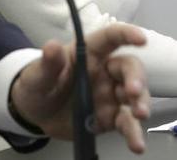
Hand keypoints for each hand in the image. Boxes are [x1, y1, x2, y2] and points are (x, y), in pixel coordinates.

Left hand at [10, 23, 150, 153]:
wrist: (35, 115)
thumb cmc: (39, 84)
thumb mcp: (37, 74)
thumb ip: (48, 63)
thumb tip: (51, 46)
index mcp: (89, 53)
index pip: (111, 38)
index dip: (127, 34)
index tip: (141, 39)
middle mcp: (105, 71)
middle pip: (129, 68)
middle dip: (136, 78)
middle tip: (133, 92)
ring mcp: (110, 95)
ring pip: (133, 95)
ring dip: (141, 103)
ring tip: (139, 114)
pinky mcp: (110, 117)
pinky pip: (125, 123)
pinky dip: (133, 132)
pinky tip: (136, 143)